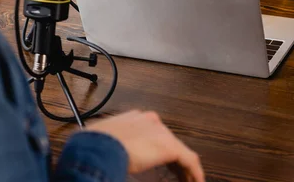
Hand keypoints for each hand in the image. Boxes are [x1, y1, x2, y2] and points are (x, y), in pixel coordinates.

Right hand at [88, 110, 204, 181]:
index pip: (154, 133)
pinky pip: (189, 160)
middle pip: (168, 140)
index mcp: (136, 117)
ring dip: (184, 167)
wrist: (101, 146)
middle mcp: (151, 121)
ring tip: (186, 179)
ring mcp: (161, 132)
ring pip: (180, 151)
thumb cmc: (97, 144)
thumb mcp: (107, 141)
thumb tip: (110, 155)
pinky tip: (195, 181)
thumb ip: (116, 144)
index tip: (160, 162)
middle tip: (176, 174)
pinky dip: (194, 172)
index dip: (158, 150)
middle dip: (173, 159)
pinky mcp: (169, 146)